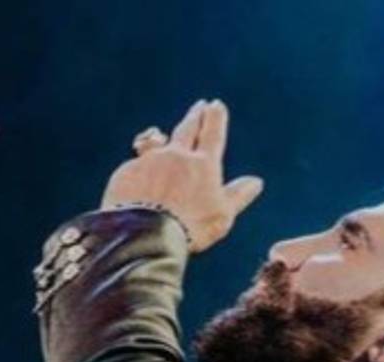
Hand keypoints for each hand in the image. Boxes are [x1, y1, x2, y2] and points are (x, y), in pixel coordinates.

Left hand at [101, 99, 263, 252]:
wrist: (147, 233)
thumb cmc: (192, 227)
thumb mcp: (223, 214)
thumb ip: (239, 195)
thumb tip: (256, 182)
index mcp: (203, 164)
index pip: (213, 134)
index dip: (216, 118)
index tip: (217, 105)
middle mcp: (176, 155)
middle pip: (187, 129)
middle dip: (195, 116)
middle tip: (199, 106)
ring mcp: (149, 161)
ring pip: (157, 144)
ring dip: (163, 139)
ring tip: (162, 136)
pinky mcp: (127, 172)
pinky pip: (136, 168)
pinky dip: (140, 172)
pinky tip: (140, 185)